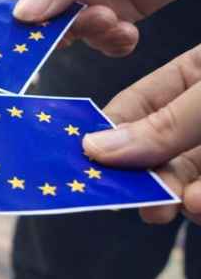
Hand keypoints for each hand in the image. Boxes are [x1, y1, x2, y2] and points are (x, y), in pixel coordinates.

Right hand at [0, 0, 200, 56]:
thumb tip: (21, 16)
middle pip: (30, 18)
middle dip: (44, 33)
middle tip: (61, 40)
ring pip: (66, 34)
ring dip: (87, 34)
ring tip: (112, 20)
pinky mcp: (114, 13)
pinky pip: (100, 41)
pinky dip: (112, 43)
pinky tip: (129, 31)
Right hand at [81, 43, 200, 223]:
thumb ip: (166, 123)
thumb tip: (96, 148)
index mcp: (197, 72)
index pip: (138, 104)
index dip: (111, 133)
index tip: (88, 162)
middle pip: (164, 148)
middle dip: (151, 176)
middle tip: (142, 203)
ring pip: (192, 174)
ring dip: (184, 195)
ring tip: (185, 206)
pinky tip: (199, 204)